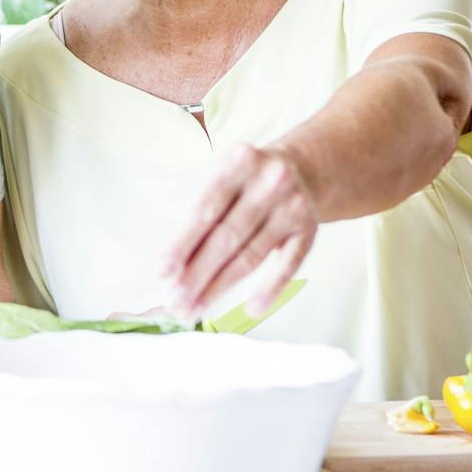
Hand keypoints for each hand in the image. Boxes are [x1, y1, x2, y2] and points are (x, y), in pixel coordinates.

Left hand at [160, 142, 317, 321]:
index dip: (181, 242)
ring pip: (252, 255)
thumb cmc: (246, 181)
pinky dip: (270, 288)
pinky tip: (252, 309)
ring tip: (196, 310)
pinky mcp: (310, 230)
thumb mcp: (222, 177)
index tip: (161, 271)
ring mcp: (293, 206)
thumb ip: (196, 213)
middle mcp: (269, 181)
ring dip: (220, 286)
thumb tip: (170, 266)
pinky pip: (289, 264)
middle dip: (197, 273)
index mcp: (238, 161)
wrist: (302, 169)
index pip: (204, 208)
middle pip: (227, 236)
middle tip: (175, 302)